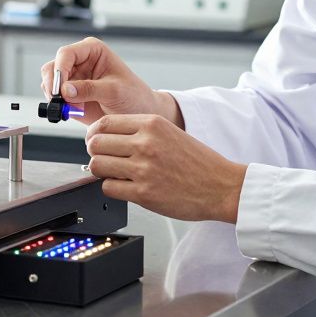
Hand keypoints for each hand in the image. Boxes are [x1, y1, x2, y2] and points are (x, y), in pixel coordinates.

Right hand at [40, 37, 182, 125]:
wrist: (138, 113)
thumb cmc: (133, 95)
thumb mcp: (114, 91)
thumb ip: (90, 89)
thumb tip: (66, 90)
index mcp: (92, 50)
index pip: (66, 54)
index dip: (60, 69)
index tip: (60, 88)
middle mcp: (80, 61)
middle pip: (53, 67)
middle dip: (53, 85)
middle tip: (58, 101)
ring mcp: (73, 78)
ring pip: (49, 83)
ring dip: (55, 97)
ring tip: (71, 108)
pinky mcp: (70, 94)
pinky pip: (54, 98)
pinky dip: (58, 106)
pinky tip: (73, 111)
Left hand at [86, 114, 247, 222]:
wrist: (221, 186)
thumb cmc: (198, 162)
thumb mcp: (169, 132)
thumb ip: (140, 131)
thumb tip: (107, 136)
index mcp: (152, 124)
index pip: (104, 123)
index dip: (94, 134)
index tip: (95, 142)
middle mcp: (145, 143)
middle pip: (96, 144)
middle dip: (95, 153)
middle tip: (103, 159)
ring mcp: (143, 168)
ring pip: (97, 165)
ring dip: (102, 172)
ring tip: (115, 174)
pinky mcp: (143, 193)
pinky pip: (108, 187)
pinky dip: (112, 188)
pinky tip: (125, 187)